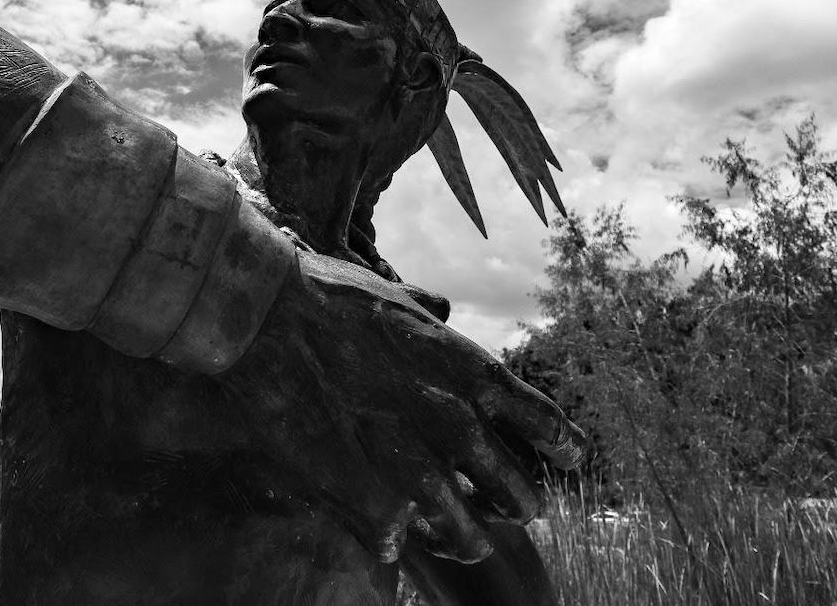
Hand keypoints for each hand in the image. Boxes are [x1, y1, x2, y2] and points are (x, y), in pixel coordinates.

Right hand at [221, 251, 584, 564]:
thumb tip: (443, 307)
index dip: (563, 445)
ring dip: (462, 539)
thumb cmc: (324, 297)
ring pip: (466, 535)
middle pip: (517, 492)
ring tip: (458, 542)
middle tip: (515, 508)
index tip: (572, 459)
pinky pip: (397, 542)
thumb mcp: (394, 294)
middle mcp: (454, 424)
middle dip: (518, 503)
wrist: (264, 317)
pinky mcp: (369, 502)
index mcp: (469, 372)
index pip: (543, 422)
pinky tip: (382, 532)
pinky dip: (389, 537)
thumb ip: (428, 313)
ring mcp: (414, 469)